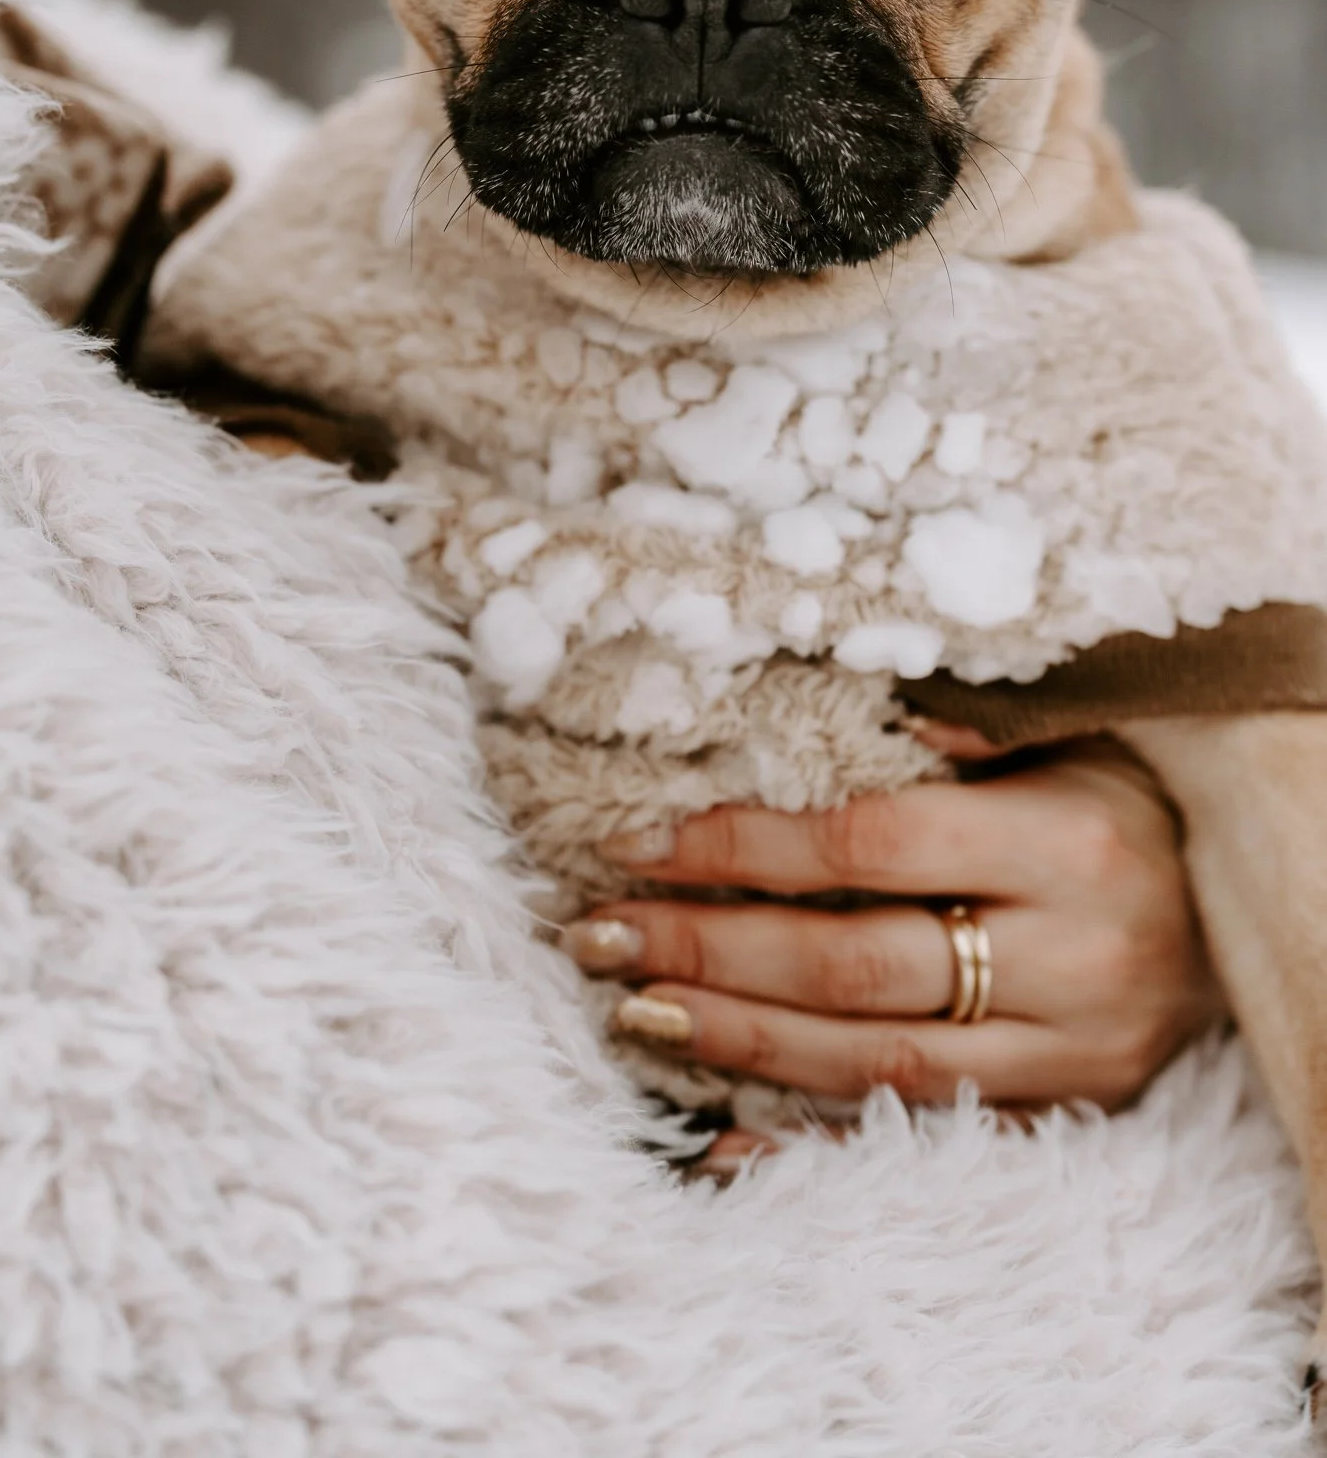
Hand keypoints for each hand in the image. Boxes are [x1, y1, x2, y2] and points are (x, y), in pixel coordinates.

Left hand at [567, 733, 1223, 1142]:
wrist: (1246, 908)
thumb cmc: (1132, 800)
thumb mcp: (1066, 736)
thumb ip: (957, 730)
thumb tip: (836, 705)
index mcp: (1067, 843)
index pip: (869, 848)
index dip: (745, 845)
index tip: (642, 838)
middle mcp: (1074, 959)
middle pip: (855, 968)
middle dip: (712, 950)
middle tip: (599, 933)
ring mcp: (1071, 1055)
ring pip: (876, 1065)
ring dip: (739, 1040)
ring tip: (635, 1007)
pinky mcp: (1065, 1114)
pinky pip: (923, 1137)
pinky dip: (815, 1141)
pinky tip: (722, 1134)